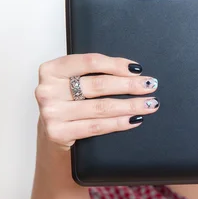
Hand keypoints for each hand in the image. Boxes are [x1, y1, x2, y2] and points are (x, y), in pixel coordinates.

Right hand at [35, 53, 159, 148]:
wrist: (51, 136)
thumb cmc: (67, 104)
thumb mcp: (72, 83)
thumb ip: (90, 74)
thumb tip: (131, 71)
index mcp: (51, 70)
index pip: (90, 62)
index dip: (116, 64)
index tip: (137, 69)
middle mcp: (47, 90)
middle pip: (98, 85)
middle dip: (129, 85)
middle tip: (150, 85)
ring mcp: (51, 113)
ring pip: (101, 107)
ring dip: (130, 105)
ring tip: (149, 103)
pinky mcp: (58, 132)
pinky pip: (97, 126)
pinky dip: (119, 122)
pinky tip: (135, 119)